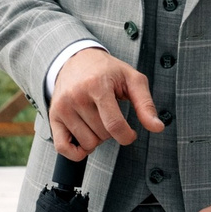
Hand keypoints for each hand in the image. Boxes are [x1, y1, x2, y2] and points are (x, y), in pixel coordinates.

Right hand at [48, 47, 164, 159]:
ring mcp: (63, 107)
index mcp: (97, 85)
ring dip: (97, 138)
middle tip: (110, 116)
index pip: (114, 125)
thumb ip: (146, 104)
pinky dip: (76, 152)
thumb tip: (157, 127)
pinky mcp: (53, 116)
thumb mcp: (132, 79)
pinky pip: (63, 148)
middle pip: (102, 135)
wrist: (77, 59)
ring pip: (87, 143)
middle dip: (111, 132)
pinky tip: (83, 140)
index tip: (130, 133)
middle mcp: (76, 96)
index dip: (127, 136)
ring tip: (97, 121)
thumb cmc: (107, 71)